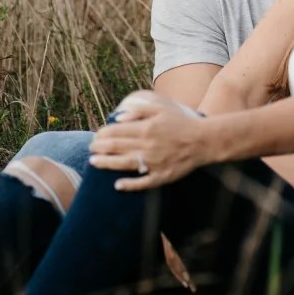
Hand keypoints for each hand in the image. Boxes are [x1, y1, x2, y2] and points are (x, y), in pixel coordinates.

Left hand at [89, 90, 205, 190]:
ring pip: (124, 164)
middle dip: (100, 148)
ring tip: (94, 163)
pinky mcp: (161, 176)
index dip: (102, 133)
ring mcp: (154, 163)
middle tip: (90, 149)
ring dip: (107, 164)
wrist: (203, 141)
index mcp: (146, 128)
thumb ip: (140, 110)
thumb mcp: (161, 109)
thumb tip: (119, 117)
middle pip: (117, 147)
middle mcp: (147, 146)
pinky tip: (118, 185)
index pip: (117, 131)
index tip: (96, 136)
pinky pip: (142, 183)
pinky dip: (129, 185)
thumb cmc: (181, 123)